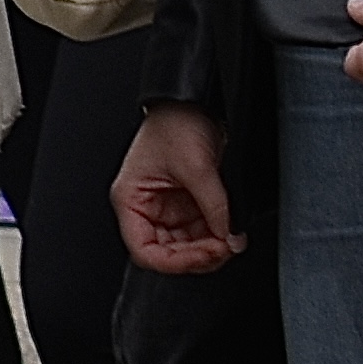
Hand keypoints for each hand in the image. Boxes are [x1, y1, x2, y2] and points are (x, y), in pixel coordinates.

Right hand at [113, 102, 242, 273]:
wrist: (193, 102)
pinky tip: (230, 231)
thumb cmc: (176, 123)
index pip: (145, 250)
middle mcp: (147, 207)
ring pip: (187, 246)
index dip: (174, 262)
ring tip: (231, 239)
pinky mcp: (189, 203)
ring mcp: (169, 207)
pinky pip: (202, 231)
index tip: (202, 257)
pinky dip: (218, 235)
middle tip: (224, 247)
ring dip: (211, 247)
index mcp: (131, 199)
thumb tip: (229, 237)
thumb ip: (215, 206)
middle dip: (198, 254)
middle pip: (168, 252)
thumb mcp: (197, 167)